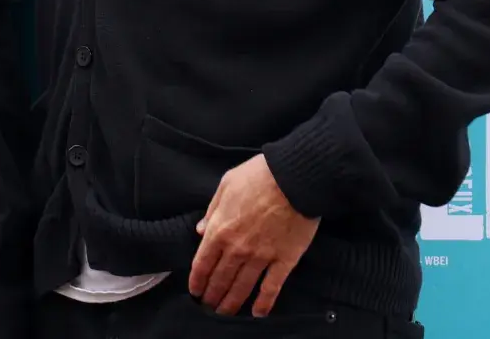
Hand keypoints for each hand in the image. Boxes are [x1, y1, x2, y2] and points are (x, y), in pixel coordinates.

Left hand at [188, 154, 319, 317]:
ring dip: (232, 303)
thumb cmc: (259, 176)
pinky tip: (258, 313)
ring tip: (226, 313)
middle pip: (221, 279)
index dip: (197, 280)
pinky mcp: (284, 260)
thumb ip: (212, 210)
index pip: (202, 263)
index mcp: (220, 229)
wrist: (294, 178)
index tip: (195, 290)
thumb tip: (201, 230)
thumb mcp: (226, 185)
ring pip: (242, 287)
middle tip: (209, 306)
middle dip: (212, 296)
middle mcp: (237, 248)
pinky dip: (264, 303)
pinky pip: (271, 287)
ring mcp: (261, 257)